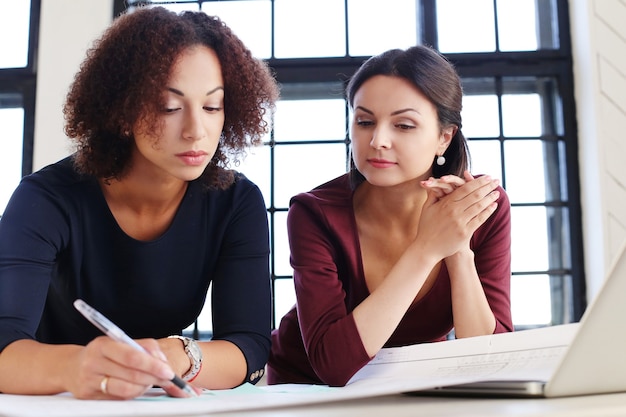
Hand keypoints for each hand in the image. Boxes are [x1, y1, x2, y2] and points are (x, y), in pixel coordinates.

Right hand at [67, 336, 194, 399]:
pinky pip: (119, 398)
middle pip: (132, 375)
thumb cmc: (104, 353)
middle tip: (168, 379)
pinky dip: (134, 394)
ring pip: (127, 390)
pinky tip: (137, 387)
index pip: (132, 356)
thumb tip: (166, 365)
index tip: (169, 371)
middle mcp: (93, 363)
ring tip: (150, 382)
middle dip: (154, 378)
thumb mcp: (120, 343)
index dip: (153, 365)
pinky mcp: (89, 397)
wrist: (71, 367)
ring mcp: (90, 382)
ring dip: (145, 387)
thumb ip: (144, 349)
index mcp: (103, 345)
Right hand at [414, 174, 499, 259]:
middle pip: (475, 195)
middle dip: (488, 187)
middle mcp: (454, 211)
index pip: (466, 188)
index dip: (478, 182)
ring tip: (497, 193)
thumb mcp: (427, 208)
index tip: (487, 177)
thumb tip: (432, 180)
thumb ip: (432, 194)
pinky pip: (480, 219)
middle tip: (496, 181)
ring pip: (479, 206)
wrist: (427, 248)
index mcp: (446, 203)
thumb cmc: (426, 228)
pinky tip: (493, 206)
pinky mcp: (465, 233)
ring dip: (490, 198)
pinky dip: (488, 212)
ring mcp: (460, 222)